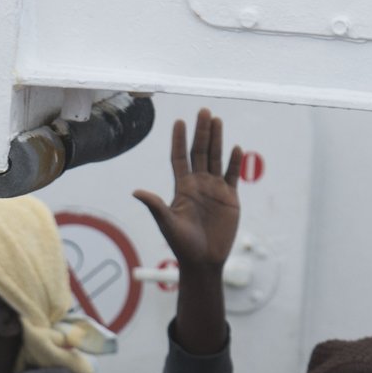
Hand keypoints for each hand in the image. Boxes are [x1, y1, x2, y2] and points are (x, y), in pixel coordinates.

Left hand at [133, 108, 242, 278]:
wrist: (203, 261)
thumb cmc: (182, 245)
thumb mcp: (167, 224)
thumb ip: (155, 206)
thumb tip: (136, 192)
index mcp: (182, 188)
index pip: (179, 158)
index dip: (179, 140)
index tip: (179, 122)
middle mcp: (198, 184)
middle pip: (199, 152)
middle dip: (201, 132)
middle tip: (203, 111)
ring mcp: (215, 189)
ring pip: (216, 158)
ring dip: (217, 139)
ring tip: (217, 120)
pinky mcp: (230, 197)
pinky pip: (232, 175)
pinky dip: (234, 162)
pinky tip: (235, 147)